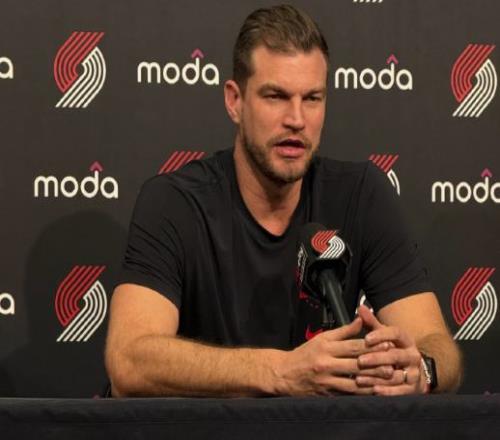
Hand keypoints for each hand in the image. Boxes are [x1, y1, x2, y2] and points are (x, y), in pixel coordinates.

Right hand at [276, 317, 391, 395]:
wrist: (284, 374)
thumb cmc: (305, 354)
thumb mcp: (322, 338)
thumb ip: (343, 331)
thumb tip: (361, 319)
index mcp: (326, 347)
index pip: (353, 345)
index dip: (372, 345)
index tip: (388, 343)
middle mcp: (326, 364)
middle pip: (356, 363)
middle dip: (377, 363)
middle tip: (395, 362)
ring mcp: (327, 381)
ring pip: (355, 381)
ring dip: (374, 380)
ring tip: (390, 379)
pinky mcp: (327, 394)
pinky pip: (349, 394)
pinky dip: (363, 393)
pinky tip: (376, 392)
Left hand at [355, 305, 426, 394]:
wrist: (414, 370)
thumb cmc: (393, 349)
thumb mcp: (384, 336)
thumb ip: (372, 323)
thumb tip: (360, 307)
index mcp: (405, 340)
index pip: (396, 333)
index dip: (381, 335)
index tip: (366, 339)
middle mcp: (412, 355)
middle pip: (396, 356)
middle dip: (377, 358)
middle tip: (360, 361)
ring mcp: (414, 372)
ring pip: (396, 375)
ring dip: (377, 377)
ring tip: (360, 378)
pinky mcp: (413, 388)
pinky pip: (400, 391)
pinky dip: (388, 391)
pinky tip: (374, 390)